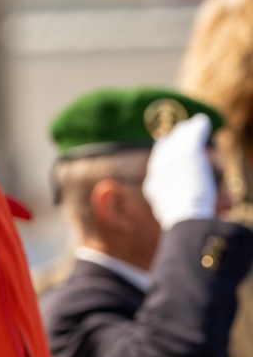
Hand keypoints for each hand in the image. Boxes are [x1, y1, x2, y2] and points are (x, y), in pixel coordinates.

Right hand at [142, 113, 216, 228]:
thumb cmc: (182, 225)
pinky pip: (195, 135)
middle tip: (173, 135)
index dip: (160, 159)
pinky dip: (200, 128)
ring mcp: (173, 159)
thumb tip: (182, 235)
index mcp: (154, 187)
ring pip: (178, 139)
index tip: (161, 154)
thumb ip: (177, 221)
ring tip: (190, 125)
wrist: (183, 215)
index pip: (156, 168)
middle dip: (169, 142)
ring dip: (185, 132)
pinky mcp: (189, 152)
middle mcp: (159, 170)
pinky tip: (203, 121)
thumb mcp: (175, 222)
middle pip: (163, 150)